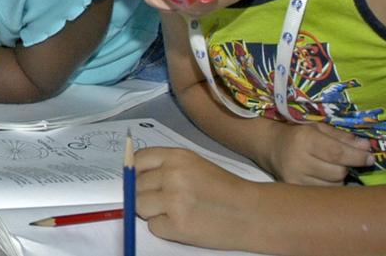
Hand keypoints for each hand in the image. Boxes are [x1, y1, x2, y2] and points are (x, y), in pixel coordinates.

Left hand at [134, 147, 256, 249]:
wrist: (253, 213)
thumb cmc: (224, 189)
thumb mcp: (194, 165)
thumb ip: (165, 166)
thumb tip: (132, 174)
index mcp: (177, 156)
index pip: (137, 160)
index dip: (135, 173)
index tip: (140, 181)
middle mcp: (172, 175)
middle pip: (135, 186)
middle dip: (145, 195)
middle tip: (166, 202)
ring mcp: (174, 200)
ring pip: (139, 206)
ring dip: (152, 213)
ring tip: (176, 212)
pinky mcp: (178, 225)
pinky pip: (154, 227)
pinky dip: (165, 229)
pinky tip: (184, 224)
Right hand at [261, 121, 373, 185]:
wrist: (269, 146)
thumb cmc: (297, 135)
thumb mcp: (318, 129)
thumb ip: (342, 138)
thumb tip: (366, 148)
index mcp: (304, 139)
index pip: (337, 153)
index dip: (357, 157)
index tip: (370, 158)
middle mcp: (298, 160)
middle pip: (338, 172)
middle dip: (345, 166)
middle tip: (341, 160)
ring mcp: (295, 178)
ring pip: (333, 186)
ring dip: (337, 178)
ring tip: (328, 168)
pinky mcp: (294, 189)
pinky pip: (324, 193)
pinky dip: (328, 185)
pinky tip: (322, 177)